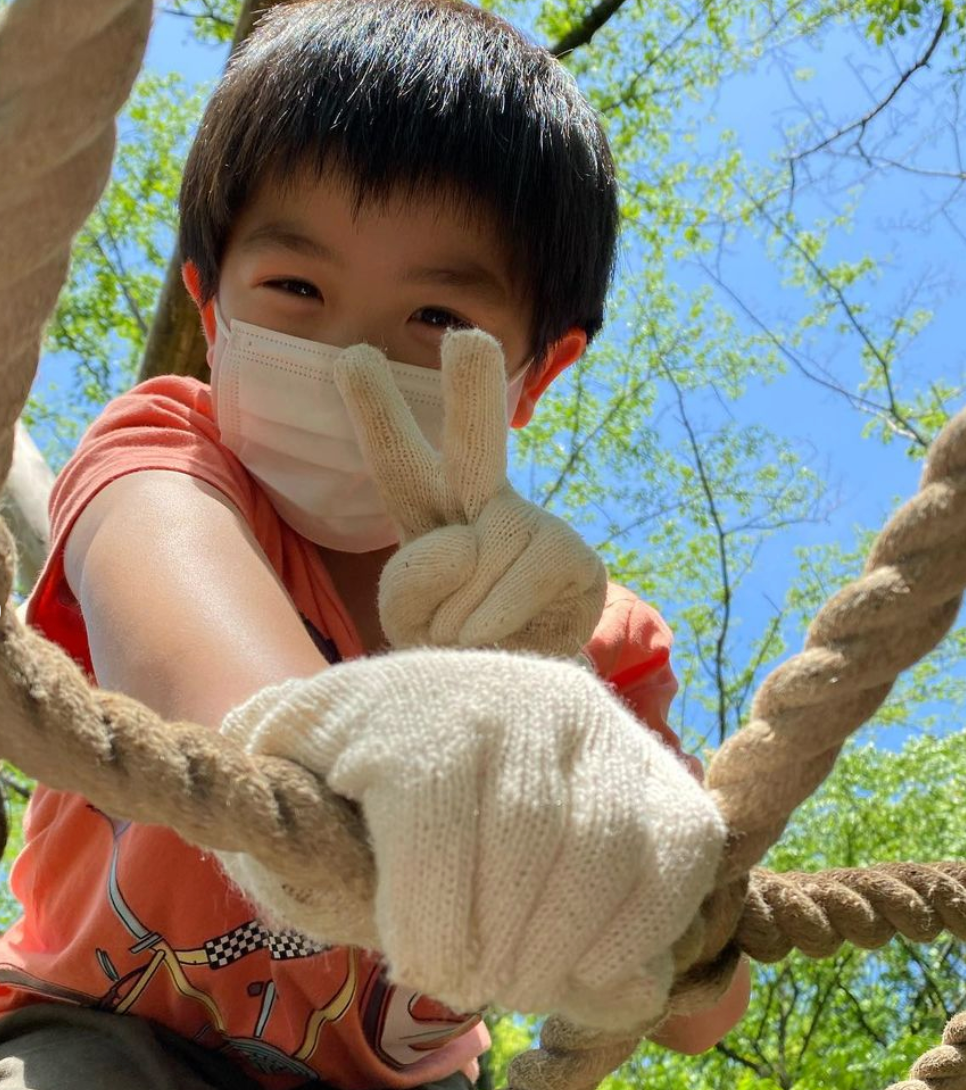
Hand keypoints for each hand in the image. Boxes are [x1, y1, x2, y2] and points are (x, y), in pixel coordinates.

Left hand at [218, 648, 725, 1031]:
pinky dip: (635, 935)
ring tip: (520, 974)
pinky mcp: (662, 772)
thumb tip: (247, 823)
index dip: (430, 932)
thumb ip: (257, 800)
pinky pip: (675, 865)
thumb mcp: (290, 771)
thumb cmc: (362, 763)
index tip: (418, 965)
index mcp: (423, 703)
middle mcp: (524, 697)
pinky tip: (586, 960)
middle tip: (472, 978)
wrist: (454, 715)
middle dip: (495, 950)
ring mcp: (604, 730)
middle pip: (526, 851)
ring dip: (560, 951)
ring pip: (605, 859)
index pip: (437, 833)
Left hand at [334, 330, 606, 657]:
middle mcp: (484, 505)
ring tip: (469, 638)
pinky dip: (489, 626)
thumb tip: (468, 545)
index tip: (352, 356)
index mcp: (431, 512)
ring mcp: (531, 526)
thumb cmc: (455, 643)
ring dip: (454, 619)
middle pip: (476, 442)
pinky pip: (505, 591)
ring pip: (470, 559)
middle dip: (471, 390)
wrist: (520, 688)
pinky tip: (505, 640)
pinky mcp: (572, 558)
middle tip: (467, 341)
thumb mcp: (408, 619)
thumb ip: (412, 582)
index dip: (377, 409)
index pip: (398, 460)